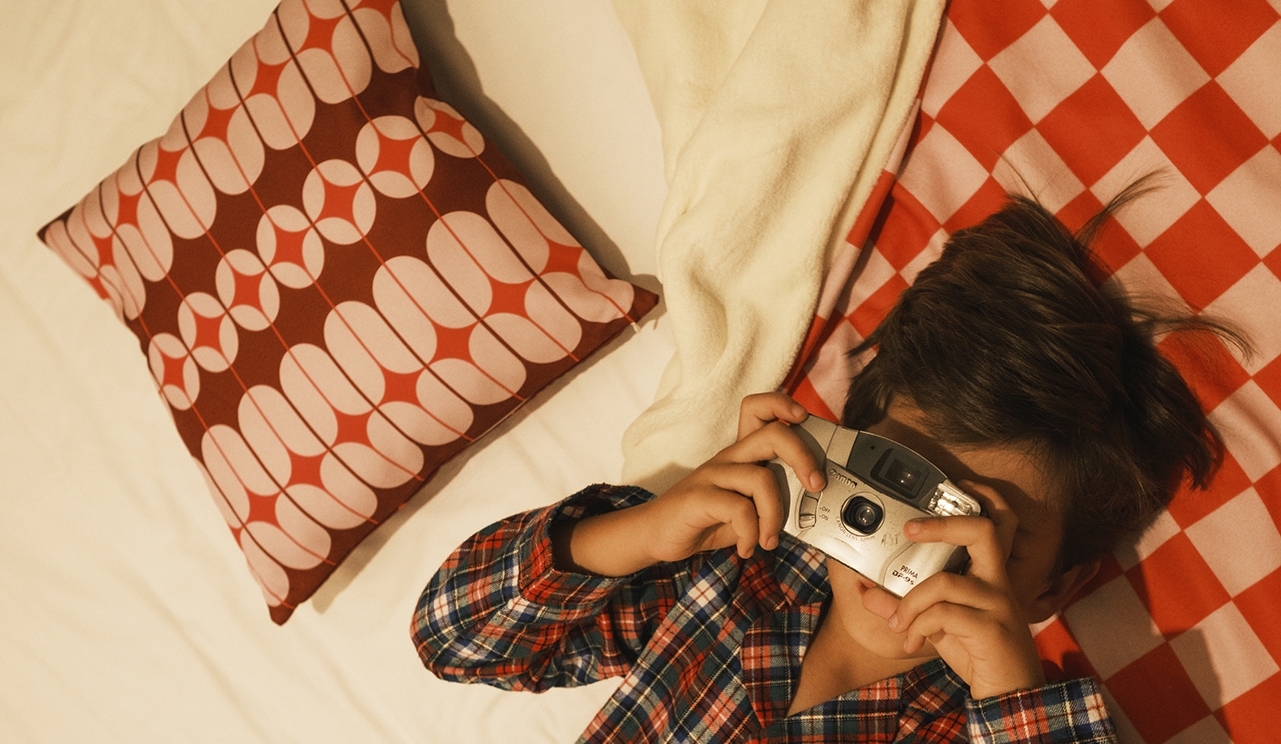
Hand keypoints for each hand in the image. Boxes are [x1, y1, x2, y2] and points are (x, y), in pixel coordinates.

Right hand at [639, 393, 825, 562]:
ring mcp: (712, 475)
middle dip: (804, 457)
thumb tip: (809, 508)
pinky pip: (740, 509)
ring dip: (775, 516)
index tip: (805, 418)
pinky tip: (746, 547)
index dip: (783, 405)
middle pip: (772, 434)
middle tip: (816, 485)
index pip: (758, 409)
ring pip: (762, 479)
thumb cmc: (705, 520)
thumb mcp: (745, 508)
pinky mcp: (699, 497)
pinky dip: (751, 533)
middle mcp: (728, 458)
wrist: (655, 535)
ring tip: (769, 539)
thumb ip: (771, 501)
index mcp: (740, 455)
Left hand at [863, 482, 1045, 699]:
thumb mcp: (933, 625)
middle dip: (942, 524)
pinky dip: (919, 626)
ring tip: (898, 625)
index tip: (958, 485)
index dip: (986, 498)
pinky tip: (913, 642)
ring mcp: (998, 604)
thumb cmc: (976, 653)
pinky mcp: (992, 629)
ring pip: (943, 582)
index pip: (998, 524)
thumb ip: (902, 606)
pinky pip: (944, 615)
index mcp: (989, 574)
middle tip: (909, 530)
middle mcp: (998, 582)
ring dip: (909, 603)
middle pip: (982, 531)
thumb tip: (865, 591)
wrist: (1008, 695)